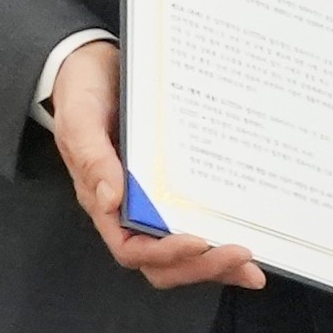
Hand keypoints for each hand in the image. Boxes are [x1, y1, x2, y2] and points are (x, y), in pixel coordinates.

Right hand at [43, 40, 269, 293]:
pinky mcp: (171, 188)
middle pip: (162, 262)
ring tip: (252, 267)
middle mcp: (127, 210)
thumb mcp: (80, 116)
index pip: (131, 247)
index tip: (198, 243)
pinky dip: (219, 237)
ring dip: (216, 265)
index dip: (164, 253)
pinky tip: (250, 238)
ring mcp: (151, 202)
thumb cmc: (82, 90)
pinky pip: (194, 221)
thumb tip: (110, 199)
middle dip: (201, 266)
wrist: (91, 65)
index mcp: (102, 199)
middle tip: (242, 257)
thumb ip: (92, 157)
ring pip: (182, 253)